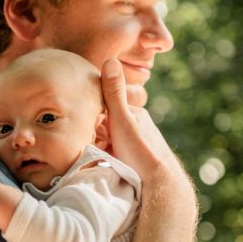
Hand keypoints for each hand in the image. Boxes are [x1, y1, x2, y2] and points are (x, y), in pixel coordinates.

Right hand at [101, 59, 194, 212]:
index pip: (105, 109)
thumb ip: (113, 93)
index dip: (92, 119)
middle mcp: (137, 126)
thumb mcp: (122, 119)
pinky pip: (115, 156)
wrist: (158, 182)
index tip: (84, 129)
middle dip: (96, 135)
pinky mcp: (135, 160)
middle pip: (106, 126)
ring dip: (100, 149)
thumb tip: (110, 59)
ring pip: (110, 142)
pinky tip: (103, 166)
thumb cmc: (139, 150)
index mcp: (134, 113)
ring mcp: (136, 143)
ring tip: (95, 158)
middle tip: (90, 147)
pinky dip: (107, 159)